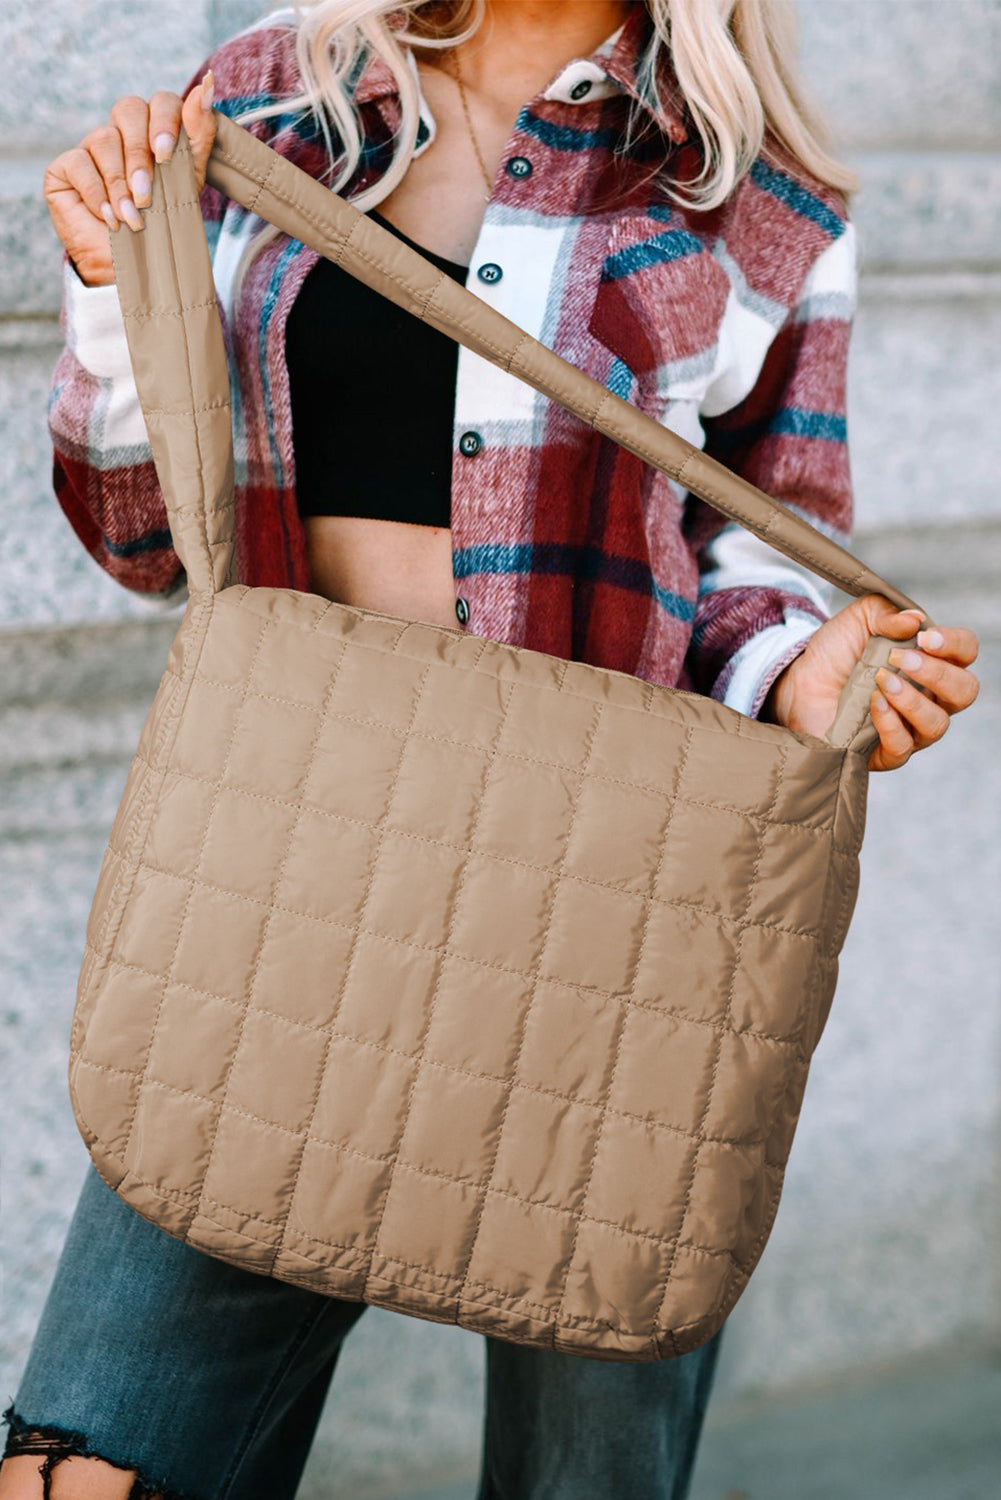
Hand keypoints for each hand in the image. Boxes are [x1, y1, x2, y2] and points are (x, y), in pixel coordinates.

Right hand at [42, 71, 218, 287]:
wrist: (133, 269)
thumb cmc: (162, 226)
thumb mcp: (188, 182)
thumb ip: (198, 135)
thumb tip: (208, 85)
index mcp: (154, 132)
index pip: (161, 102)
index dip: (165, 121)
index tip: (166, 154)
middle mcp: (122, 134)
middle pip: (128, 109)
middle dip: (141, 153)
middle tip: (147, 192)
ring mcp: (92, 147)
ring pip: (104, 138)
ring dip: (121, 183)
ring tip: (132, 217)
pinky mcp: (65, 167)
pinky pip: (80, 163)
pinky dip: (98, 194)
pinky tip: (110, 218)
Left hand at [761, 593, 979, 771]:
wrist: (799, 682)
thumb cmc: (835, 653)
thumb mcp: (858, 620)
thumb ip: (886, 613)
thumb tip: (915, 619)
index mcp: (932, 661)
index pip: (965, 653)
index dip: (955, 645)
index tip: (925, 638)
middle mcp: (931, 697)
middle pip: (964, 692)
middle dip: (937, 674)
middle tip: (901, 659)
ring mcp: (912, 727)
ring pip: (937, 724)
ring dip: (912, 701)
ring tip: (882, 682)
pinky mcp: (886, 752)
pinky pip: (904, 747)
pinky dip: (890, 724)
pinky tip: (873, 704)